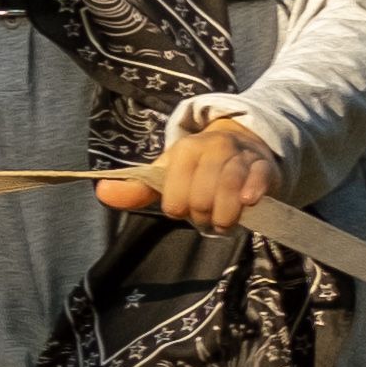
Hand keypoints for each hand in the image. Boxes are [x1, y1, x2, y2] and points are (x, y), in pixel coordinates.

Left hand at [104, 113, 283, 231]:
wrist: (243, 145)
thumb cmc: (200, 169)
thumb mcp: (167, 175)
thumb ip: (136, 188)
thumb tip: (101, 192)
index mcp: (184, 150)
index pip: (173, 195)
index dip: (178, 209)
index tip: (184, 207)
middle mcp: (212, 148)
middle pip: (201, 196)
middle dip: (203, 215)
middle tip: (207, 216)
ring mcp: (240, 155)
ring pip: (229, 187)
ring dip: (225, 214)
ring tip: (224, 221)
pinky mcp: (264, 165)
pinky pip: (258, 178)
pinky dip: (252, 192)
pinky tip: (249, 202)